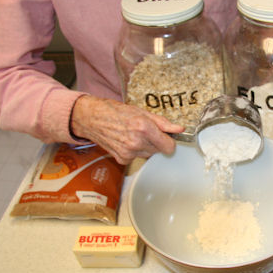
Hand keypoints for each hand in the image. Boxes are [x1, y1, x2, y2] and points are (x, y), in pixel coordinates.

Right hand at [70, 95, 184, 163]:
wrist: (92, 119)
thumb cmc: (115, 112)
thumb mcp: (142, 112)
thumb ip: (163, 123)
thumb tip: (179, 129)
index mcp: (144, 128)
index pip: (169, 146)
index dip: (170, 142)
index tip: (167, 138)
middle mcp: (137, 142)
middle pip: (159, 150)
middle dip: (156, 142)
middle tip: (145, 131)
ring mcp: (129, 153)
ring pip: (148, 154)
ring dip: (145, 146)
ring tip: (133, 134)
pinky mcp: (122, 159)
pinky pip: (137, 158)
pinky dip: (134, 151)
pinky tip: (126, 141)